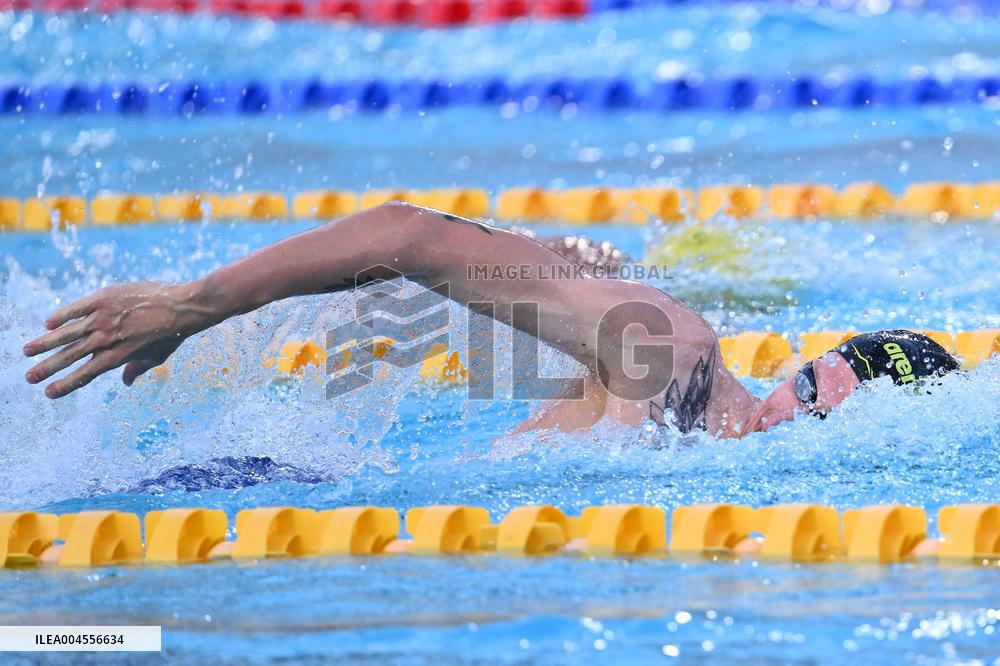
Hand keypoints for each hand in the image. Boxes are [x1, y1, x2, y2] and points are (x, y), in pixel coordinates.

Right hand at [23, 281, 210, 397]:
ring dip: (45, 343)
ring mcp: (104, 318)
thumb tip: (126, 382)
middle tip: (28, 378)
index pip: (85, 374)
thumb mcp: (157, 357)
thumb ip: (137, 369)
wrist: (183, 306)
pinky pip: (77, 308)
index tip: (49, 393)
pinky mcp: (105, 299)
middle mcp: (107, 340)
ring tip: (27, 352)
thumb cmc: (172, 334)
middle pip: (70, 357)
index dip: (66, 384)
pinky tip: (48, 323)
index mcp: (118, 357)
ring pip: (67, 334)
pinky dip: (62, 315)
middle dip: (47, 368)